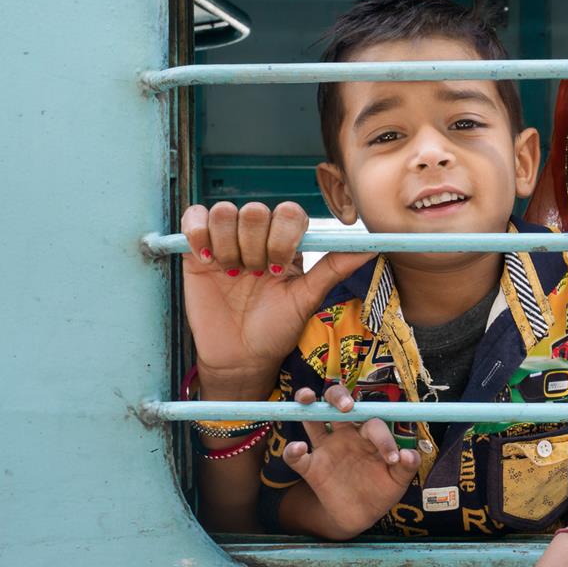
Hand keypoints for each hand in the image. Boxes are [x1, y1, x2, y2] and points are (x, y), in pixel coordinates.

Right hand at [181, 202, 372, 399]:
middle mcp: (258, 237)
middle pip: (256, 210)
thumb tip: (373, 248)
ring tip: (232, 274)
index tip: (278, 270)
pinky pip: (193, 217)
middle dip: (256, 246)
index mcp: (287, 244)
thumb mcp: (307, 299)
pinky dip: (198, 232)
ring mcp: (226, 240)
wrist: (240, 356)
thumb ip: (335, 268)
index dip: (283, 235)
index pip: (289, 212)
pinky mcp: (196, 248)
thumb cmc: (276, 329)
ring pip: (226, 212)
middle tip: (255, 277)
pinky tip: (206, 259)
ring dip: (229, 245)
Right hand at [281, 384, 420, 539]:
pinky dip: (293, 450)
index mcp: (369, 434)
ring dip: (307, 403)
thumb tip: (410, 454)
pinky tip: (298, 448)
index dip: (383, 438)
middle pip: (337, 403)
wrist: (362, 515)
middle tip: (347, 406)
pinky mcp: (311, 467)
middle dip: (339, 396)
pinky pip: (296, 456)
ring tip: (306, 399)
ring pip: (312, 417)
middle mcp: (346, 434)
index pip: (373, 424)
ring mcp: (326, 448)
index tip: (392, 459)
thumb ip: (407, 467)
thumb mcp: (398, 481)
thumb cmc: (382, 490)